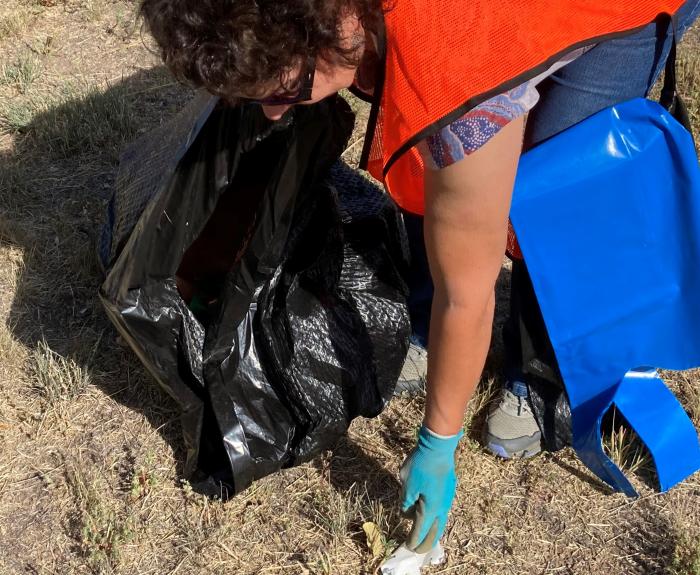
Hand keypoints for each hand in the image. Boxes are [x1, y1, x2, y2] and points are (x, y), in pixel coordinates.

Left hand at [399, 426, 462, 552]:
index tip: (407, 547)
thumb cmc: (420, 465)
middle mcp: (442, 508)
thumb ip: (405, 502)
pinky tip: (429, 515)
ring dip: (431, 531)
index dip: (412, 541)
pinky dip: (435, 519)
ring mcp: (448, 499)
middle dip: (425, 543)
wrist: (438, 447)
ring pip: (440, 522)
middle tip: (416, 549)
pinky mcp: (449, 491)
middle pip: (434, 533)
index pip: (420, 532)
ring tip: (423, 535)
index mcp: (430, 509)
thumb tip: (407, 513)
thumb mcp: (406, 484)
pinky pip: (442, 511)